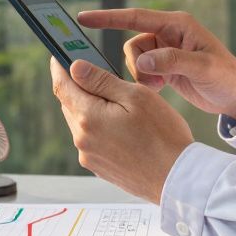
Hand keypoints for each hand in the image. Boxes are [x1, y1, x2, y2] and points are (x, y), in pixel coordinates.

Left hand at [50, 58, 193, 202]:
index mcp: (89, 118)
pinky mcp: (99, 167)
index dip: (59, 68)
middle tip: (93, 73)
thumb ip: (101, 81)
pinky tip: (121, 126)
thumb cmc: (162, 136)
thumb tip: (75, 67)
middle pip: (70, 104)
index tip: (58, 56)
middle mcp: (82, 139)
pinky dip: (99, 127)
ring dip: (90, 108)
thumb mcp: (135, 97)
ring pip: (80, 122)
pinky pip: (91, 140)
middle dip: (78, 87)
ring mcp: (89, 156)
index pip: (62, 86)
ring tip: (116, 102)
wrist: (176, 179)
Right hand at [77, 8, 235, 119]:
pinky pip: (142, 70)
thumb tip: (142, 61)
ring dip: (141, 75)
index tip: (83, 18)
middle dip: (136, 64)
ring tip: (160, 87)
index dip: (108, 17)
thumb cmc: (227, 77)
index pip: (135, 17)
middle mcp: (169, 33)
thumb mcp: (204, 68)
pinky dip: (146, 81)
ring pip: (135, 58)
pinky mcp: (165, 65)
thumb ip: (173, 61)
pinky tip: (161, 89)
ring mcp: (166, 49)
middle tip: (153, 83)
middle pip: (133, 43)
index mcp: (178, 24)